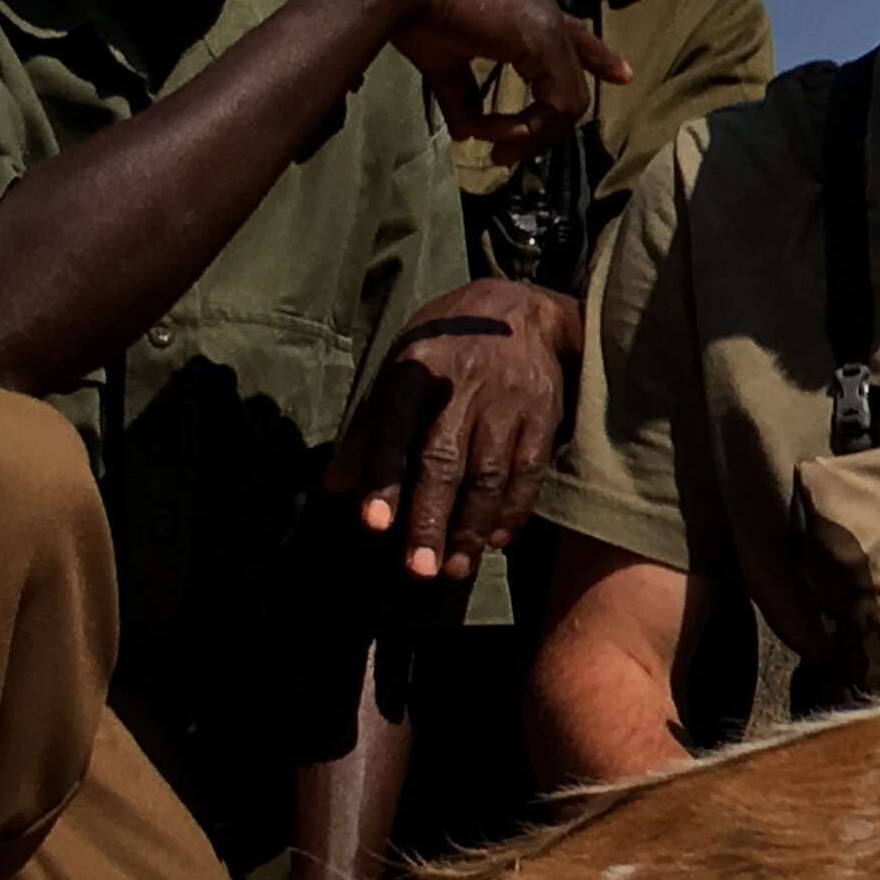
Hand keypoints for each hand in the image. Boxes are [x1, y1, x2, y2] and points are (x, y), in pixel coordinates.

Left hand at [328, 278, 582, 579]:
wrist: (519, 309)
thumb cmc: (444, 348)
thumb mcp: (398, 370)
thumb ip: (369, 429)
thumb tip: (335, 486)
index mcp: (415, 367)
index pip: (394, 427)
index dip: (384, 477)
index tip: (374, 525)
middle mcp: (463, 382)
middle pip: (444, 460)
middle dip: (430, 518)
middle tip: (418, 570)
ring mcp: (508, 399)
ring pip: (489, 474)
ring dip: (471, 527)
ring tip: (455, 568)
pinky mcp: (544, 413)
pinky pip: (528, 472)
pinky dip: (512, 511)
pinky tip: (494, 540)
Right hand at [343, 0, 628, 163]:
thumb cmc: (418, 13)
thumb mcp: (446, 64)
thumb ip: (463, 98)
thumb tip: (467, 135)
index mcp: (527, 13)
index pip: (576, 36)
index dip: (599, 58)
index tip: (624, 76)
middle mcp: (546, 15)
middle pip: (571, 85)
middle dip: (543, 129)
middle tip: (505, 153)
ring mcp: (550, 27)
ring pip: (569, 101)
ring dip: (533, 135)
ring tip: (499, 150)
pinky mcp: (547, 41)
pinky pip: (560, 103)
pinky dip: (531, 129)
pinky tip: (500, 136)